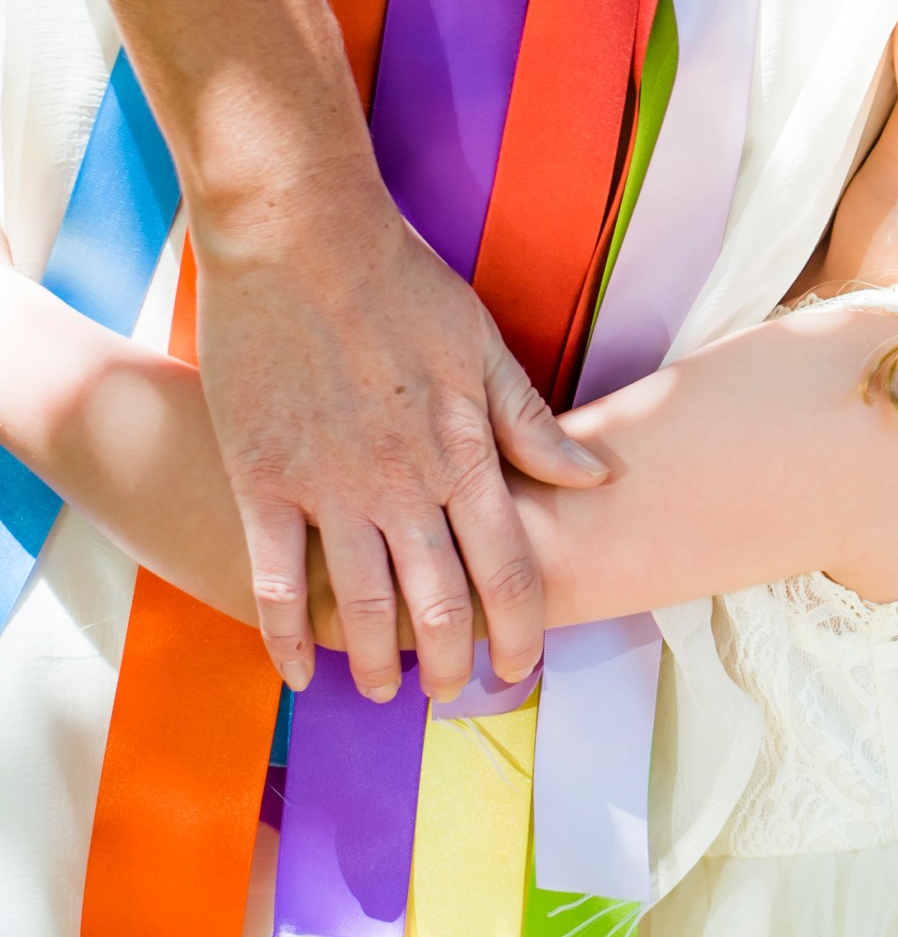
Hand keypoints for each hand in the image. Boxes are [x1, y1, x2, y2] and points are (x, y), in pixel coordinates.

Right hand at [193, 167, 605, 700]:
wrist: (301, 238)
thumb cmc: (402, 286)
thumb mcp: (485, 350)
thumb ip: (533, 426)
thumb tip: (596, 477)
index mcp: (465, 458)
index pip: (508, 571)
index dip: (521, 631)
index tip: (523, 667)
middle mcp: (403, 488)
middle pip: (441, 606)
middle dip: (456, 665)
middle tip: (460, 698)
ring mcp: (329, 489)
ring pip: (363, 606)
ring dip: (379, 662)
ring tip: (386, 694)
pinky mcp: (261, 481)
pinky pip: (275, 578)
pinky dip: (287, 634)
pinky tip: (300, 672)